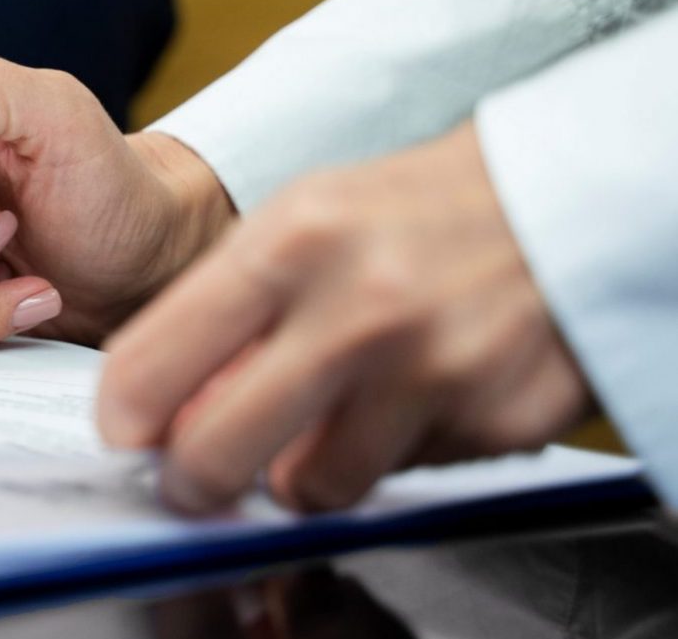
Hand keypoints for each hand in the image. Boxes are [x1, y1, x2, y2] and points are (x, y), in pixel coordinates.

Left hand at [99, 122, 592, 513]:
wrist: (562, 200)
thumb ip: (226, 309)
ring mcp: (434, 371)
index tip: (124, 432)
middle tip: (192, 477)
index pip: (157, 360)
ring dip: (302, 473)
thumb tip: (159, 409)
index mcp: (291, 245)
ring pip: (314, 487)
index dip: (125, 416)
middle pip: (219, 452)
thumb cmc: (411, 212)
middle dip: (191, 480)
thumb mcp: (299, 222)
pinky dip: (390, 454)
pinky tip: (408, 399)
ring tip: (319, 424)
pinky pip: (403, 477)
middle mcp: (360, 309)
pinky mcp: (498, 421)